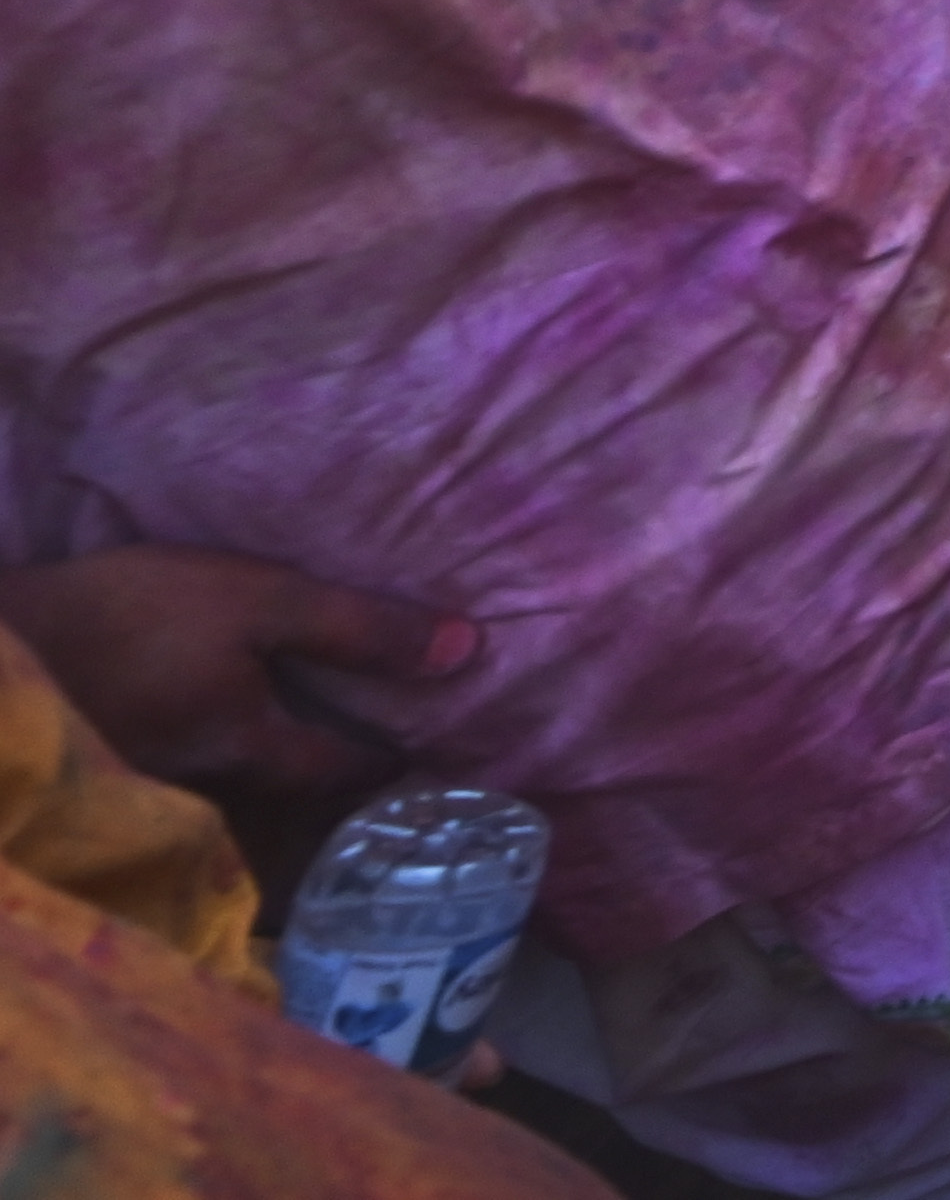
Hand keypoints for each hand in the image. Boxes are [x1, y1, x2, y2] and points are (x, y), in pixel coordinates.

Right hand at [0, 547, 476, 806]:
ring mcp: (154, 780)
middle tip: (391, 752)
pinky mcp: (117, 759)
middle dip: (341, 773)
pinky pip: (195, 765)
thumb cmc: (136, 613)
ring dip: (285, 763)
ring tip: (325, 734)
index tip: (433, 755)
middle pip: (293, 787)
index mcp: (250, 748)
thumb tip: (466, 651)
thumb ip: (358, 629)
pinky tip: (236, 718)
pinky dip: (231, 748)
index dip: (393, 760)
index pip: (345, 770)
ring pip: (244, 782)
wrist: (3, 638)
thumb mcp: (258, 600)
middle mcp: (206, 783)